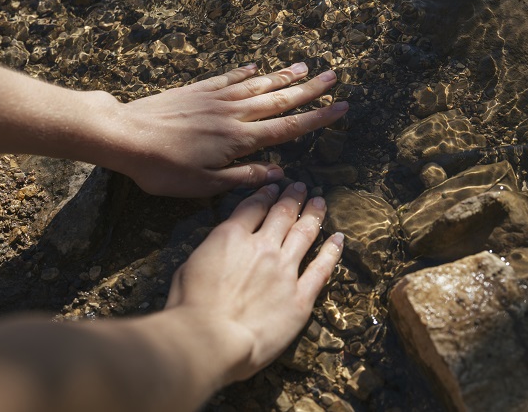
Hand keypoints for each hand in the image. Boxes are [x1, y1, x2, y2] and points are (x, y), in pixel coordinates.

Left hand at [109, 62, 347, 196]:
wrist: (124, 135)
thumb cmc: (162, 168)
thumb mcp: (203, 185)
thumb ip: (243, 177)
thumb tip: (278, 173)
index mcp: (238, 140)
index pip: (287, 128)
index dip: (317, 118)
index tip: (341, 107)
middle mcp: (232, 114)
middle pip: (278, 99)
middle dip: (309, 89)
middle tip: (334, 76)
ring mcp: (214, 98)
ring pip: (256, 84)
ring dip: (282, 76)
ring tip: (305, 66)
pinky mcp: (195, 90)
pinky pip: (227, 78)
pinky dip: (245, 72)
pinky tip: (256, 66)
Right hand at [164, 182, 343, 381]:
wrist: (210, 339)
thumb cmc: (190, 307)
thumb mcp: (188, 267)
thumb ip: (210, 254)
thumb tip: (219, 252)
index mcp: (230, 237)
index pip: (253, 207)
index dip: (266, 194)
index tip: (274, 187)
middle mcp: (262, 247)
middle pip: (282, 214)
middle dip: (292, 198)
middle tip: (300, 188)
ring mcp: (284, 271)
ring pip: (305, 234)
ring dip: (313, 215)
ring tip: (319, 202)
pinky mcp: (300, 298)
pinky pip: (321, 269)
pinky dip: (332, 251)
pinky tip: (338, 239)